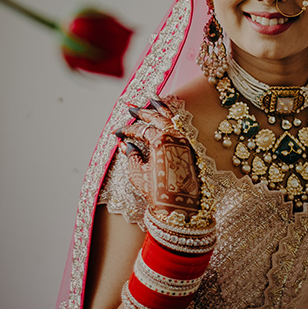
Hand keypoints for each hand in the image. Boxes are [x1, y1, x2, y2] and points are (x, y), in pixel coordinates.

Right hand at [115, 99, 201, 219]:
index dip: (127, 130)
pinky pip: (180, 127)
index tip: (117, 132)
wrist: (181, 210)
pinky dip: (171, 119)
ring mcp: (185, 140)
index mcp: (161, 140)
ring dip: (160, 109)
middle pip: (156, 118)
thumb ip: (131, 155)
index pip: (141, 130)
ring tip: (152, 98)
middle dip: (142, 112)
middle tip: (131, 107)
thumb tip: (125, 145)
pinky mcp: (191, 148)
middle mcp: (175, 136)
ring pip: (171, 118)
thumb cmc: (159, 193)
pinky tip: (166, 115)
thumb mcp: (138, 174)